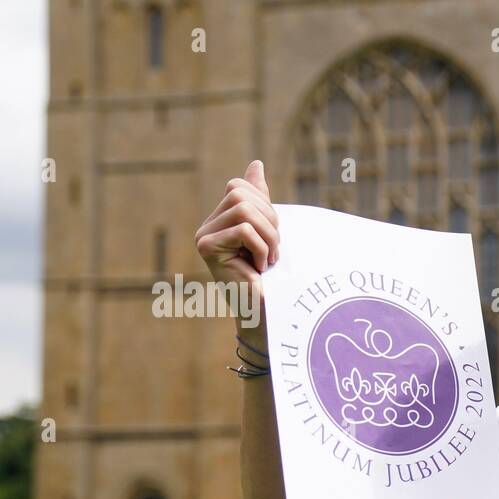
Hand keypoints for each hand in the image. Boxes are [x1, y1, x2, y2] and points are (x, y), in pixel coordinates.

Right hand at [194, 159, 279, 333]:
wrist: (264, 310)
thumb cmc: (269, 275)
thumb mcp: (268, 231)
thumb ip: (260, 199)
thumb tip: (256, 164)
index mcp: (220, 219)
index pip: (240, 187)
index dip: (264, 206)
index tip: (271, 235)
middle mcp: (206, 225)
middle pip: (242, 195)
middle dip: (269, 221)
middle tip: (272, 250)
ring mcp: (203, 236)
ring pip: (245, 211)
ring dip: (267, 236)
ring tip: (267, 259)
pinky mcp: (206, 247)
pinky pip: (244, 230)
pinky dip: (261, 248)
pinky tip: (258, 268)